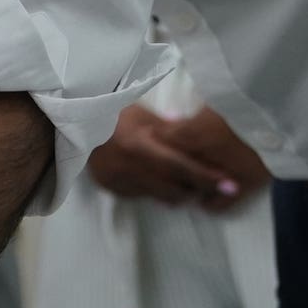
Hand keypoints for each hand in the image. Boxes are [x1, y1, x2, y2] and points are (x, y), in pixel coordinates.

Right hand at [84, 104, 252, 207]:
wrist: (76, 120)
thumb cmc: (114, 111)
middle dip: (197, 189)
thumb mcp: (144, 115)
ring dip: (178, 193)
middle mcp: (127, 165)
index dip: (207, 177)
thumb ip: (171, 130)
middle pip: (173, 187)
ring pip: (159, 195)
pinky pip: (141, 196)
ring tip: (188, 186)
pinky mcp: (109, 187)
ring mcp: (117, 179)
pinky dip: (153, 191)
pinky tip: (155, 180)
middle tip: (216, 188)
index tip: (231, 185)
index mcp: (138, 144)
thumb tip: (202, 137)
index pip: (181, 166)